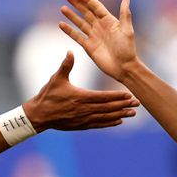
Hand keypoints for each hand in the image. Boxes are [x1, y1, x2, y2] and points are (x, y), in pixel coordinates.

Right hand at [23, 50, 138, 131]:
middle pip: (108, 108)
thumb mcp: (56, 78)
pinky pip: (98, 124)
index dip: (117, 96)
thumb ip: (66, 65)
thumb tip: (70, 51)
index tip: (128, 95)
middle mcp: (84, 110)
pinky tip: (118, 121)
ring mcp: (83, 119)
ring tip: (132, 113)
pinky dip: (109, 123)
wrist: (39, 115)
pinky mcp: (81, 125)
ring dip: (120, 115)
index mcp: (81, 97)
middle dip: (123, 105)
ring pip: (105, 118)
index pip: (103, 97)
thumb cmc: (48, 95)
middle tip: (137, 104)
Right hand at [59, 0, 136, 80]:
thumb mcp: (127, 30)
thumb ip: (125, 14)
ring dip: (71, 15)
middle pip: (86, 12)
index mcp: (109, 21)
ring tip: (63, 8)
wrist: (123, 67)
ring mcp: (93, 36)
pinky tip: (61, 24)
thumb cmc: (128, 49)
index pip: (96, 6)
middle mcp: (100, 26)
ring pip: (80, 23)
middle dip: (76, 3)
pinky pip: (76, 36)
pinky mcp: (88, 46)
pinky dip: (69, 31)